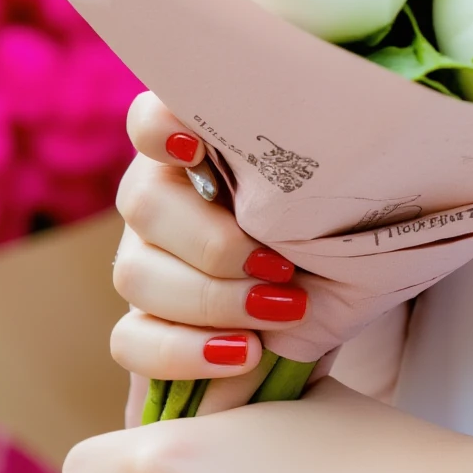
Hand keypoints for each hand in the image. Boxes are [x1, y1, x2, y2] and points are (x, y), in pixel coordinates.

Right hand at [109, 92, 312, 412]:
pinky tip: (244, 354)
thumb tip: (314, 146)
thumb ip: (305, 165)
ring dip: (212, 299)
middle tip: (281, 267)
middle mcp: (162, 195)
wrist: (338, 301)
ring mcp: (144, 259)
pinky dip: (184, 351)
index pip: (151, 119)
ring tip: (283, 311)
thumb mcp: (336, 192)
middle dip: (214, 244)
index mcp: (202, 146)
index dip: (159, 129)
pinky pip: (131, 341)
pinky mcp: (143, 323)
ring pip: (136, 274)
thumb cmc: (341, 227)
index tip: (197, 148)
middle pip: (144, 204)